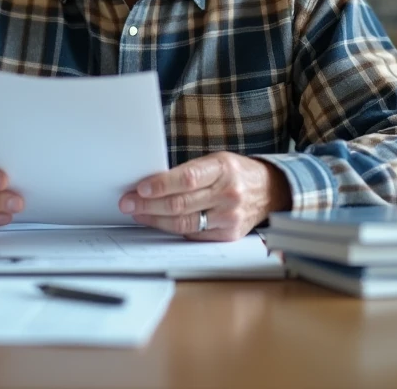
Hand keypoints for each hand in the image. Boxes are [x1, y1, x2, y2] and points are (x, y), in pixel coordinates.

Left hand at [118, 153, 289, 240]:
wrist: (268, 191)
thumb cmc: (235, 173)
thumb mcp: (216, 162)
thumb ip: (189, 172)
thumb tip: (151, 184)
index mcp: (224, 169)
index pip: (187, 178)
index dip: (161, 185)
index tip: (140, 188)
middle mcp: (229, 194)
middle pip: (181, 204)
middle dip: (149, 204)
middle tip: (128, 202)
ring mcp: (230, 217)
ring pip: (184, 223)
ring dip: (156, 219)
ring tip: (138, 213)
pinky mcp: (229, 234)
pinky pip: (194, 234)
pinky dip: (173, 229)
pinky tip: (159, 223)